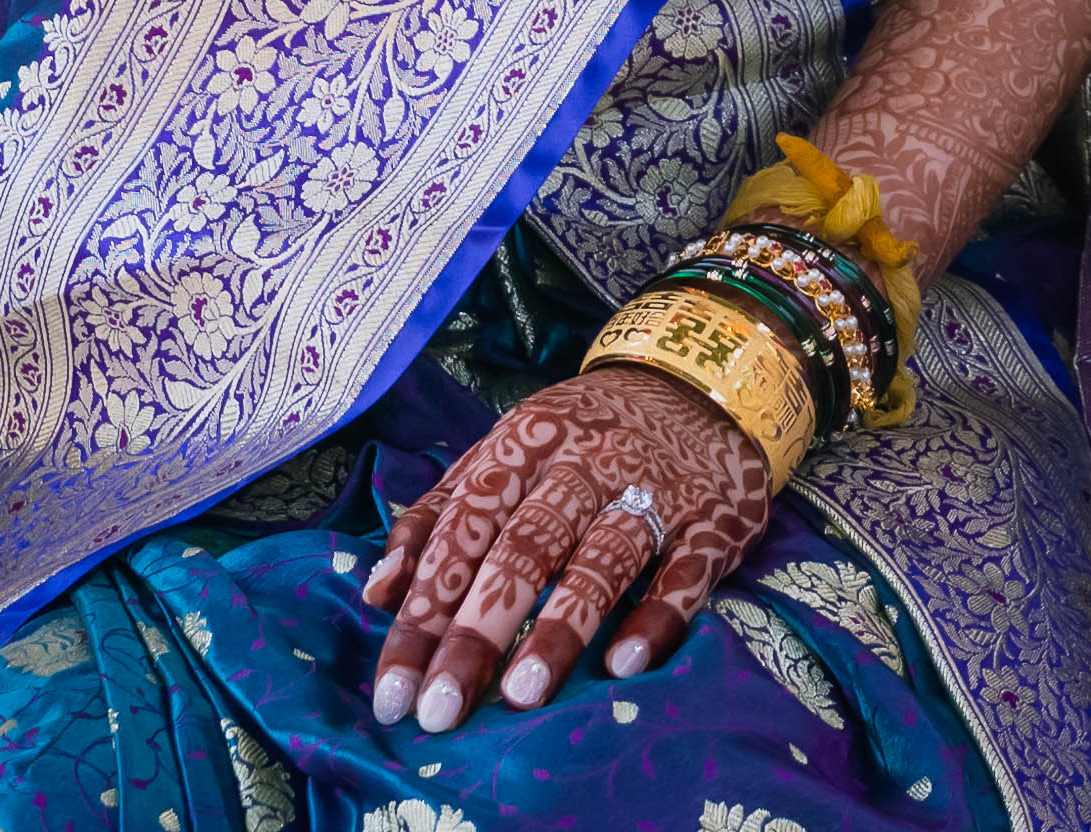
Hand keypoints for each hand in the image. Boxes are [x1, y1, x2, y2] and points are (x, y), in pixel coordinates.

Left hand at [373, 364, 771, 728]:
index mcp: (524, 445)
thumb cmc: (581, 434)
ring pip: (601, 559)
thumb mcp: (503, 453)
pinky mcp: (712, 520)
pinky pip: (686, 572)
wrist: (699, 381)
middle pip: (525, 548)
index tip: (394, 691)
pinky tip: (624, 665)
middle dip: (478, 631)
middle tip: (442, 710)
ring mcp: (653, 490)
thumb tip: (378, 594)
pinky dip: (657, 615)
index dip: (425, 612)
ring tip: (522, 696)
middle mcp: (586, 464)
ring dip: (561, 628)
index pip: (463, 533)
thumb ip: (438, 517)